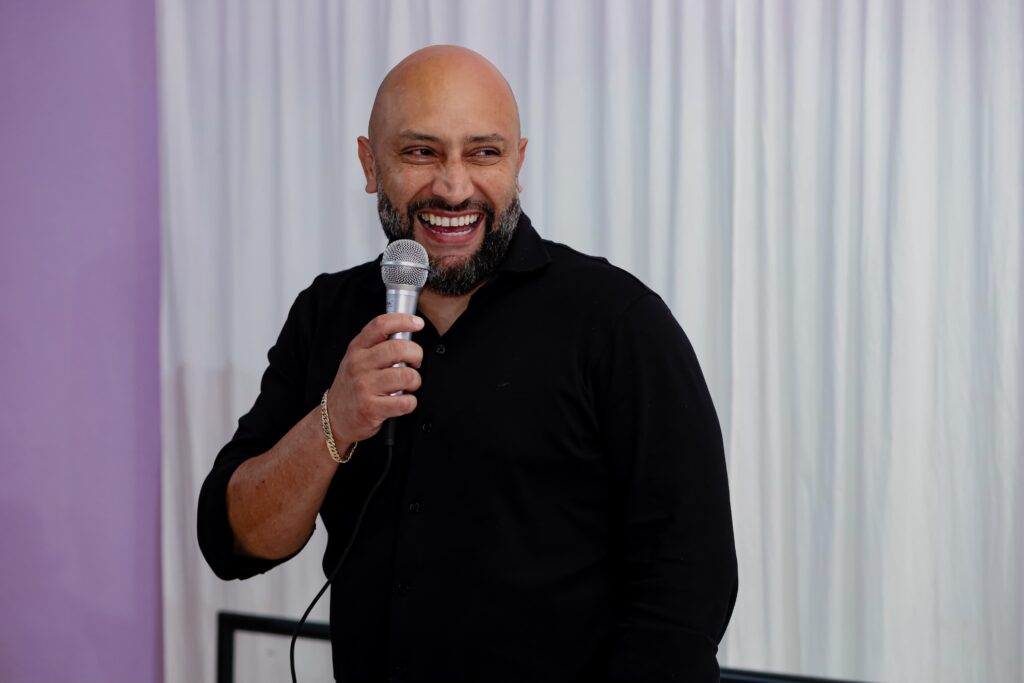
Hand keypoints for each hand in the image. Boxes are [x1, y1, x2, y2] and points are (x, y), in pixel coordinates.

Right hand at [327, 313, 424, 443]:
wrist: (335, 417)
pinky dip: (410, 402)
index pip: (381, 325)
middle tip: (415, 362)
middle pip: (399, 348)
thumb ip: (377, 345)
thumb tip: (407, 334)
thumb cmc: (353, 386)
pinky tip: (403, 401)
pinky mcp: (371, 408)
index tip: (418, 323)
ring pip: (406, 375)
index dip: (403, 320)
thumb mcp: (357, 359)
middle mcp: (359, 364)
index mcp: (357, 348)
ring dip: (415, 381)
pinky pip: (404, 402)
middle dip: (416, 354)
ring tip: (408, 385)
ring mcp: (364, 386)